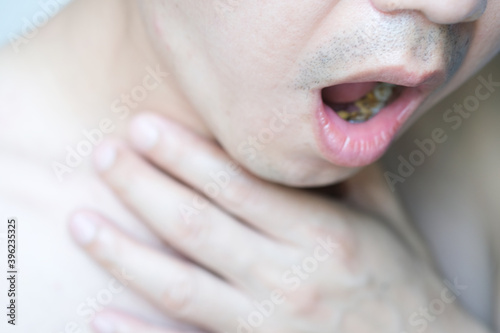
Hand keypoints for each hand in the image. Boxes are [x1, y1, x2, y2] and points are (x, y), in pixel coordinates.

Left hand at [68, 113, 486, 332]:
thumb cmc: (401, 282)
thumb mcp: (385, 218)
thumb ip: (344, 175)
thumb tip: (304, 136)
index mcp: (321, 234)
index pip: (236, 185)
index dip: (184, 154)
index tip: (144, 129)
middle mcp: (287, 277)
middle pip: (196, 225)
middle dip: (143, 186)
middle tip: (104, 156)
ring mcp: (267, 324)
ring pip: (178, 284)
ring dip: (123, 252)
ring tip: (80, 222)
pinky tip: (100, 317)